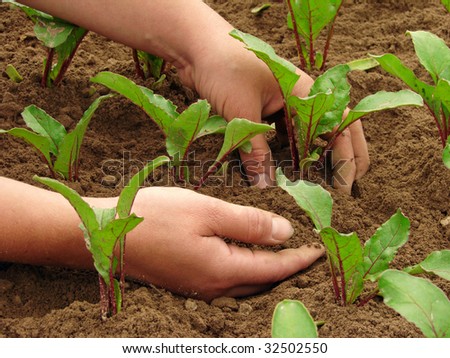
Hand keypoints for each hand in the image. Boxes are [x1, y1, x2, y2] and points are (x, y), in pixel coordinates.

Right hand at [0, 178, 323, 300]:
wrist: (106, 232)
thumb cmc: (155, 216)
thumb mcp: (207, 210)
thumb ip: (249, 224)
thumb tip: (286, 233)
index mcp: (222, 269)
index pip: (273, 268)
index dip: (298, 260)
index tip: (317, 251)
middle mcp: (213, 286)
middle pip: (261, 280)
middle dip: (286, 267)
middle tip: (305, 252)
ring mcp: (197, 286)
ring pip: (244, 281)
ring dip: (266, 269)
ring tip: (282, 253)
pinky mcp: (186, 280)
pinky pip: (226, 279)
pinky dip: (243, 267)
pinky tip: (244, 254)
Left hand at [178, 18, 368, 191]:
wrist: (196, 48)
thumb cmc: (224, 69)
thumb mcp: (243, 113)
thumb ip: (255, 151)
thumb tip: (266, 185)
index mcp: (304, 91)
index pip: (337, 126)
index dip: (347, 155)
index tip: (347, 184)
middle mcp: (298, 96)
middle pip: (332, 127)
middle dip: (345, 154)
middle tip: (348, 185)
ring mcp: (282, 101)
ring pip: (309, 131)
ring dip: (318, 154)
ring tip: (326, 179)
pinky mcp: (264, 107)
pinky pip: (285, 132)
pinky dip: (292, 149)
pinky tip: (292, 165)